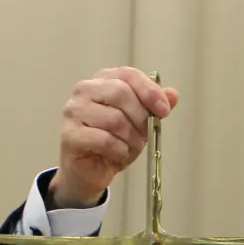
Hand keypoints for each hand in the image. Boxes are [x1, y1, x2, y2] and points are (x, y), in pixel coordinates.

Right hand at [49, 67, 179, 208]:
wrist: (91, 169)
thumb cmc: (112, 142)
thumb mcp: (138, 122)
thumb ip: (153, 106)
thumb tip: (173, 95)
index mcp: (102, 80)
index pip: (128, 75)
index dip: (149, 92)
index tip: (164, 110)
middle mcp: (85, 90)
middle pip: (121, 93)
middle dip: (140, 117)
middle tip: (145, 134)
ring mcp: (74, 111)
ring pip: (114, 119)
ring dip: (131, 138)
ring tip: (131, 147)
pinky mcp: (70, 134)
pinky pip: (104, 140)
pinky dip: (119, 150)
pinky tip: (119, 153)